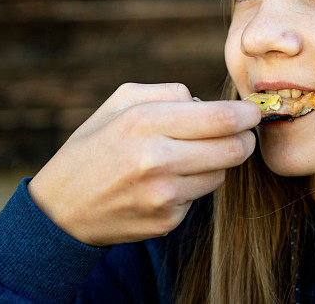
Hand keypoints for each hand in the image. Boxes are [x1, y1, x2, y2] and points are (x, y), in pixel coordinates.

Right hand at [27, 82, 260, 245]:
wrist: (61, 208)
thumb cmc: (94, 145)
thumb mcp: (119, 102)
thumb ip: (168, 92)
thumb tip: (207, 102)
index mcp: (144, 122)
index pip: (220, 118)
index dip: (246, 113)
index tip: (253, 110)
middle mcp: (156, 160)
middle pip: (232, 149)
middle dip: (245, 138)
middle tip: (243, 132)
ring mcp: (163, 195)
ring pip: (221, 173)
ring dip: (217, 162)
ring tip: (191, 155)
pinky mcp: (167, 221)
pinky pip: (200, 196)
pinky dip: (193, 185)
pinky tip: (167, 181)